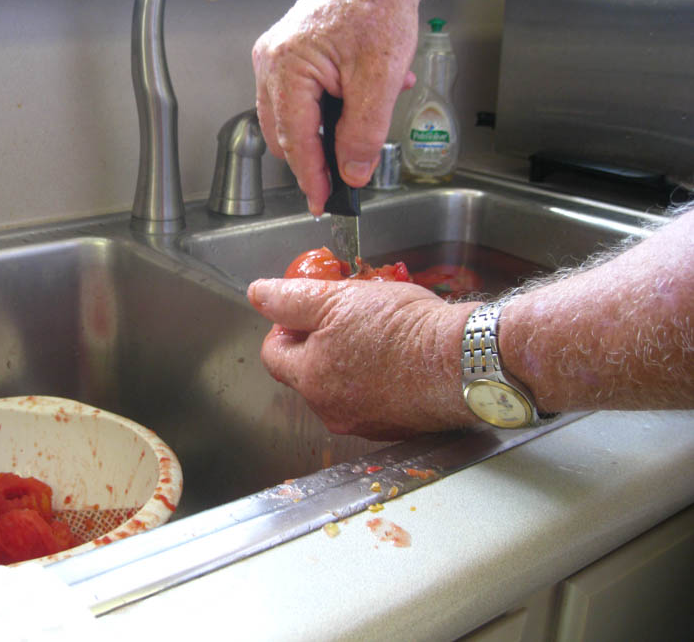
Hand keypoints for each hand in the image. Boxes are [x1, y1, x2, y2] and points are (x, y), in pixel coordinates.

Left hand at [247, 277, 479, 439]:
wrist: (463, 359)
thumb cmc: (404, 329)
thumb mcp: (339, 299)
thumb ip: (291, 299)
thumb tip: (258, 294)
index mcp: (310, 378)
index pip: (273, 355)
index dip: (284, 328)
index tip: (306, 313)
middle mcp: (331, 409)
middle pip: (305, 374)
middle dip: (317, 345)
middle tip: (346, 318)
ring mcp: (363, 423)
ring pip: (338, 388)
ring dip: (347, 364)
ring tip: (376, 337)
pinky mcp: (394, 429)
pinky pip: (370, 402)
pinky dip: (375, 382)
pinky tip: (396, 360)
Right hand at [252, 0, 420, 214]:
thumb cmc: (378, 5)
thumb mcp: (380, 78)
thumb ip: (364, 132)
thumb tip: (352, 172)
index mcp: (286, 66)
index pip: (295, 140)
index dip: (311, 177)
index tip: (322, 201)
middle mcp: (271, 62)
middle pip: (286, 135)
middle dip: (318, 155)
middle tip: (347, 173)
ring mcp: (275, 59)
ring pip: (292, 120)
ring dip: (327, 130)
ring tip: (365, 117)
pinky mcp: (288, 58)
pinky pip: (300, 99)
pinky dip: (328, 109)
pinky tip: (359, 96)